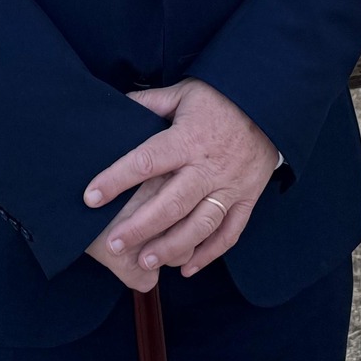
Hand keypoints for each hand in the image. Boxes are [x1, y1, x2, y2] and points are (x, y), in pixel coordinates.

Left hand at [84, 78, 277, 278]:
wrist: (270, 103)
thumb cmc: (220, 99)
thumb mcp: (183, 93)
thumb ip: (150, 103)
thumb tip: (117, 106)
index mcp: (187, 139)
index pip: (147, 162)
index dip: (116, 179)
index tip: (90, 196)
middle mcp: (208, 167)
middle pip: (172, 203)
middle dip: (140, 226)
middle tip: (113, 244)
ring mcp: (230, 186)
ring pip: (200, 225)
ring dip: (172, 246)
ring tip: (145, 261)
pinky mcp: (247, 198)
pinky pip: (230, 232)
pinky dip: (209, 253)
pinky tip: (186, 268)